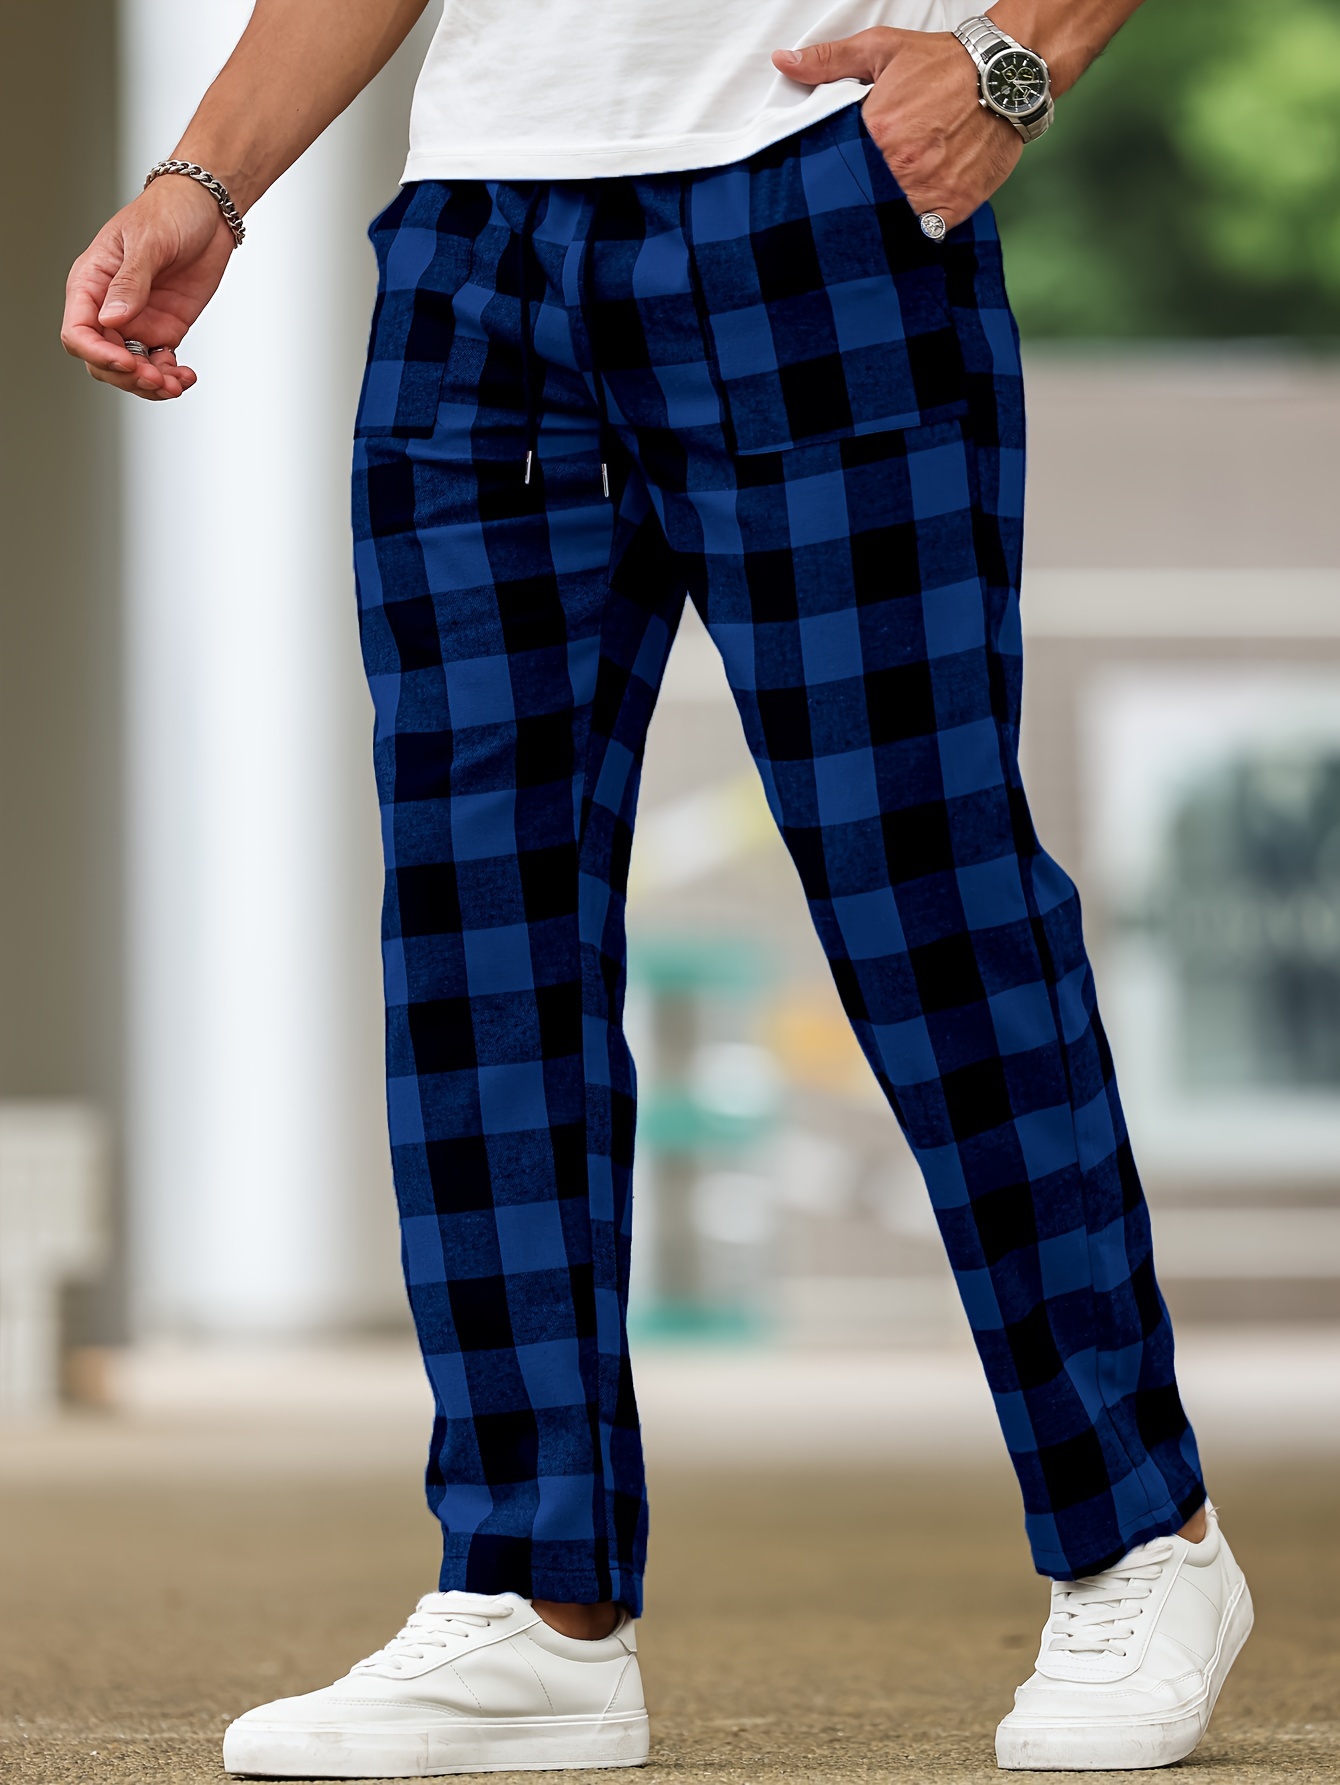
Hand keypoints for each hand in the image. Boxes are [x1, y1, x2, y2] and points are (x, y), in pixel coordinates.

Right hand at [61, 176, 236, 400]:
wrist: (207, 212)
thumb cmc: (169, 212)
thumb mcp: (148, 241)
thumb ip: (130, 281)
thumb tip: (111, 318)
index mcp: (92, 282)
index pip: (78, 331)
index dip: (98, 354)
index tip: (127, 363)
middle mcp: (109, 306)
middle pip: (102, 359)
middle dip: (128, 376)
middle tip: (157, 379)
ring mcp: (137, 321)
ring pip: (131, 370)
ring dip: (151, 385)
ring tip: (176, 384)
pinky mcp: (164, 329)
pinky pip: (160, 365)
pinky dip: (172, 378)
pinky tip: (186, 377)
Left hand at [773, 29, 1022, 231]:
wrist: (1005, 74)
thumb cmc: (943, 63)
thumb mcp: (881, 50)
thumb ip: (829, 61)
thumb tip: (784, 61)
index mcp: (877, 131)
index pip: (837, 171)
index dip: (829, 182)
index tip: (826, 188)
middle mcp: (901, 166)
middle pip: (862, 202)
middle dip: (854, 206)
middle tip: (850, 208)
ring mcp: (929, 189)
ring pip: (891, 222)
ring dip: (883, 221)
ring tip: (877, 216)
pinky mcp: (955, 205)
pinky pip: (926, 234)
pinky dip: (916, 233)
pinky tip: (907, 223)